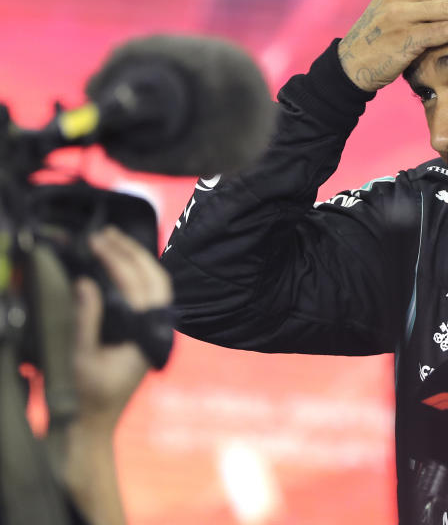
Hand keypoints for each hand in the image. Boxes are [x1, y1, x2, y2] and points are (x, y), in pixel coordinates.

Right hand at [62, 227, 172, 524]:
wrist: (93, 424)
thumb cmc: (87, 395)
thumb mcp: (81, 357)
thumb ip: (86, 319)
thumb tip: (87, 282)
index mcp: (148, 335)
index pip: (140, 286)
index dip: (120, 260)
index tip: (98, 243)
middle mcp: (157, 330)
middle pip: (156, 280)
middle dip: (133, 252)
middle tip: (107, 233)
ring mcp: (153, 331)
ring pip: (156, 285)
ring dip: (136, 260)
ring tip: (112, 240)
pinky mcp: (144, 333)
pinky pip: (148, 296)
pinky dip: (136, 275)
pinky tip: (119, 264)